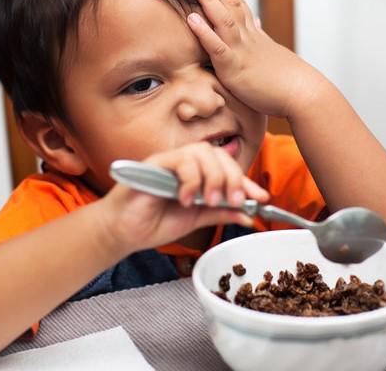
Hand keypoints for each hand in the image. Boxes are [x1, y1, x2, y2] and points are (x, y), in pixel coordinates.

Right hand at [98, 142, 269, 253]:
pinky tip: (186, 199)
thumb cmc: (154, 222)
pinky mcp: (153, 163)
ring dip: (213, 178)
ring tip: (210, 201)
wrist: (124, 233)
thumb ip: (221, 213)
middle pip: (218, 155)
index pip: (227, 166)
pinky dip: (190, 179)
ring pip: (202, 153)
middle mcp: (184, 163)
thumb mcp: (197, 219)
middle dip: (233, 177)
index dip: (246, 180)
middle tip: (235, 200)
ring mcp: (169, 161)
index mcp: (196, 173)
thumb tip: (249, 215)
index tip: (262, 197)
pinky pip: (180, 161)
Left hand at [187, 0, 324, 118]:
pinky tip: (191, 18)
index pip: (237, 3)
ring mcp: (241, 50)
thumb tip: (257, 23)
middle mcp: (248, 37)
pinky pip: (217, 46)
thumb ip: (260, 38)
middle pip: (230, 3)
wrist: (302, 93)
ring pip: (223, 18)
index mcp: (254, 35)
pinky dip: (204, 31)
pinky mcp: (235, 67)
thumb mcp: (272, 53)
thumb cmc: (287, 79)